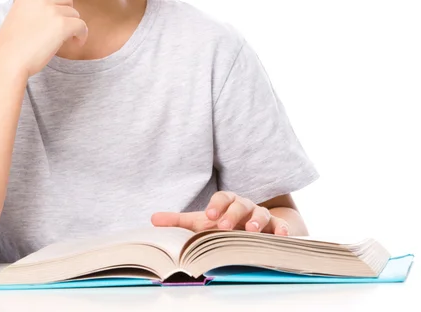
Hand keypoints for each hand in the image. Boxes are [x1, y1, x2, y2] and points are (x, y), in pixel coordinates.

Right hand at [0, 0, 88, 77]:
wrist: (9, 62)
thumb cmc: (13, 46)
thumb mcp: (18, 20)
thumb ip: (34, 10)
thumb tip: (57, 15)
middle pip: (67, 0)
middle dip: (66, 15)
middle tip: (54, 33)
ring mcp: (50, 9)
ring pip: (74, 14)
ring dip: (72, 28)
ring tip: (58, 41)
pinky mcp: (62, 23)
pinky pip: (82, 26)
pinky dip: (81, 36)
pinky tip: (74, 43)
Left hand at [151, 191, 289, 234]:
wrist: (253, 223)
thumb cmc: (224, 222)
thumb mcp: (202, 221)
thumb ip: (179, 222)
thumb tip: (152, 220)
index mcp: (227, 202)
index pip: (222, 197)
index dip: (215, 205)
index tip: (208, 215)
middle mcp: (245, 205)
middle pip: (240, 205)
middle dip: (232, 214)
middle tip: (224, 227)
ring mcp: (261, 215)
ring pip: (260, 214)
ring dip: (256, 221)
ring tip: (251, 230)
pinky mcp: (277, 227)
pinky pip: (281, 226)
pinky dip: (283, 230)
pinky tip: (282, 236)